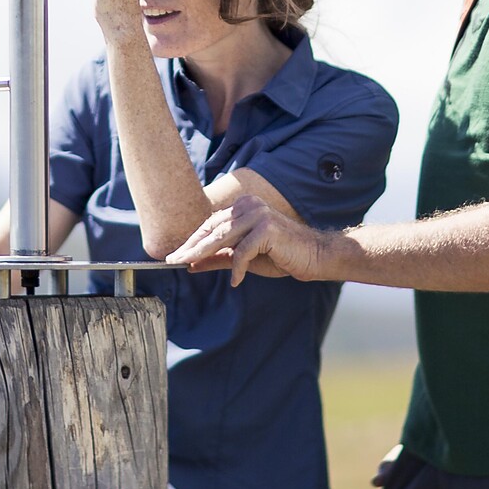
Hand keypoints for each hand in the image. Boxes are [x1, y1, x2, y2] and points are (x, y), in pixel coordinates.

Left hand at [166, 194, 327, 285]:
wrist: (315, 257)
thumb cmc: (281, 256)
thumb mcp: (245, 258)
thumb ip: (220, 258)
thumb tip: (191, 264)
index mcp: (244, 207)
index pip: (211, 224)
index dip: (193, 240)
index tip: (176, 255)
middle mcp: (249, 205)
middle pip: (213, 229)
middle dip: (191, 246)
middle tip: (173, 260)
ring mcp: (258, 214)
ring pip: (222, 238)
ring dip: (202, 253)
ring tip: (188, 265)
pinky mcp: (266, 228)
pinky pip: (243, 252)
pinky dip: (237, 269)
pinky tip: (236, 282)